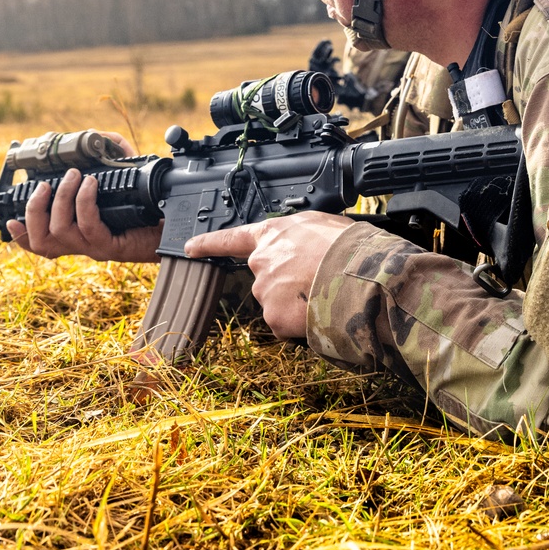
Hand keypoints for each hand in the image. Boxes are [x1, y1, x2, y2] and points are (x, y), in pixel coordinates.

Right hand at [7, 167, 161, 262]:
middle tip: (47, 184)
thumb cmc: (149, 206)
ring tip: (74, 177)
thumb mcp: (125, 177)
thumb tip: (97, 135)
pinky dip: (85, 202)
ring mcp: (94, 246)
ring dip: (61, 199)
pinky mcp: (110, 245)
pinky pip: (87, 226)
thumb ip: (110, 155)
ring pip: (60, 231)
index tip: (9, 220)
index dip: (21, 235)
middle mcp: (81, 243)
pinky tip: (92, 184)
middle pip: (41, 240)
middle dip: (35, 208)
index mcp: (77, 233)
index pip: (40, 243)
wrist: (175, 226)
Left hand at [185, 212, 350, 337]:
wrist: (358, 274)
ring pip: (277, 304)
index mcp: (273, 234)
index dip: (209, 244)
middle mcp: (262, 260)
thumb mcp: (322, 224)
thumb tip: (305, 246)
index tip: (191, 248)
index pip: (231, 238)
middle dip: (286, 286)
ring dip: (296, 305)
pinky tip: (319, 312)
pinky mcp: (273, 316)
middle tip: (315, 283)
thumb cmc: (348, 246)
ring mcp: (264, 290)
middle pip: (266, 278)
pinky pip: (286, 324)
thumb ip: (301, 236)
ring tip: (324, 295)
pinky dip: (301, 324)